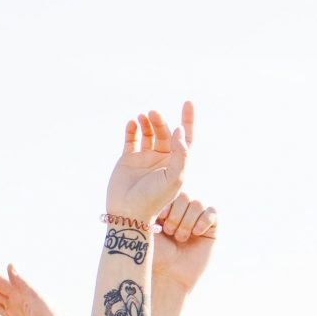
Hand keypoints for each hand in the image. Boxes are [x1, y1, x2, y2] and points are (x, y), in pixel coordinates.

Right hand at [107, 104, 191, 225]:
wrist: (129, 212)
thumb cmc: (154, 199)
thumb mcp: (175, 178)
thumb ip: (181, 154)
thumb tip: (180, 130)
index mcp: (176, 163)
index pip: (186, 138)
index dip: (188, 120)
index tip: (188, 102)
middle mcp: (161, 159)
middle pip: (164, 132)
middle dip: (160, 121)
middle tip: (153, 113)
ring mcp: (144, 158)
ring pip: (148, 133)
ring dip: (147, 123)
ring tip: (143, 117)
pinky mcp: (128, 159)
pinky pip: (131, 139)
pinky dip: (132, 129)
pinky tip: (132, 123)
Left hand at [157, 193, 219, 292]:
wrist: (167, 276)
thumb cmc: (154, 254)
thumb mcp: (148, 226)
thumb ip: (154, 205)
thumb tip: (160, 186)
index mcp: (166, 210)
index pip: (171, 193)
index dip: (167, 204)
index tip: (159, 219)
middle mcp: (182, 214)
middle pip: (185, 196)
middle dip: (176, 215)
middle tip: (169, 233)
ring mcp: (197, 221)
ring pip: (197, 204)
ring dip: (187, 221)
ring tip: (180, 238)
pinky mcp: (211, 230)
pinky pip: (212, 213)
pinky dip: (204, 220)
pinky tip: (196, 233)